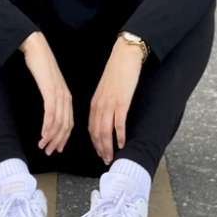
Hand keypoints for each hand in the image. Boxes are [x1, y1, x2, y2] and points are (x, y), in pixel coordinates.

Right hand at [19, 32, 73, 154]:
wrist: (37, 49)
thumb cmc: (41, 66)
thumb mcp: (49, 85)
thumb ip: (51, 98)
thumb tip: (49, 112)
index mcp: (67, 96)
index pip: (69, 122)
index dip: (64, 138)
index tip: (57, 148)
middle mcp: (66, 97)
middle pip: (66, 125)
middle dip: (58, 141)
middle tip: (49, 152)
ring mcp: (58, 93)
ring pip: (58, 121)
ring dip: (51, 137)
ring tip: (43, 146)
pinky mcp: (50, 90)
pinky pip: (51, 112)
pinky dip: (48, 125)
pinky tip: (43, 134)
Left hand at [88, 38, 142, 164]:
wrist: (124, 56)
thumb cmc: (117, 71)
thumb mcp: (106, 89)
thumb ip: (104, 103)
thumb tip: (107, 116)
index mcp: (94, 102)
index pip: (91, 127)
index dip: (94, 142)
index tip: (99, 152)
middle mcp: (99, 105)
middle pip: (96, 132)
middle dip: (100, 148)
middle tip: (105, 160)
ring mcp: (110, 104)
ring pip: (105, 131)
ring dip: (108, 146)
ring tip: (111, 157)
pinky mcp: (122, 102)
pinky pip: (118, 123)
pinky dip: (120, 136)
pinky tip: (122, 143)